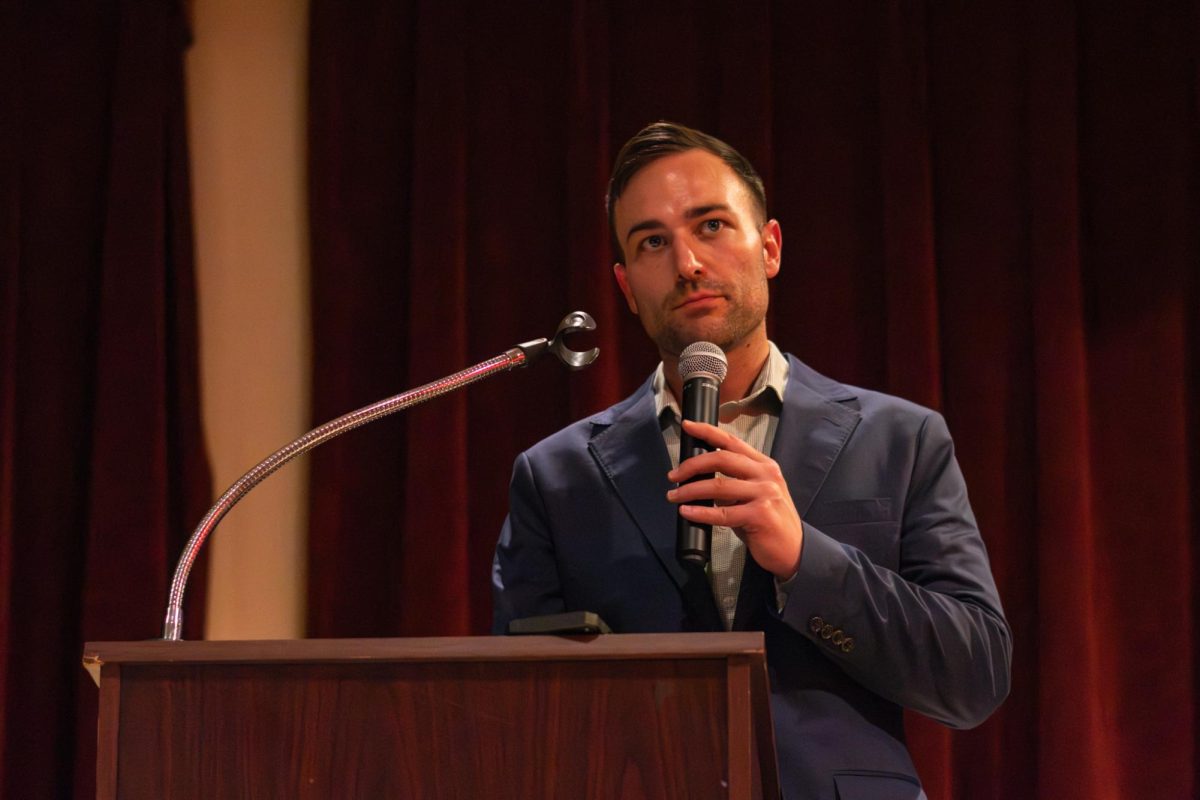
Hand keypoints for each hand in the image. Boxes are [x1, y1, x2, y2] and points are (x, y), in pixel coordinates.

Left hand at [666, 419, 803, 578]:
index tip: (688, 426)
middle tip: (673, 475)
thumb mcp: (756, 494)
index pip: (732, 441)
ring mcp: (765, 494)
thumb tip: (699, 477)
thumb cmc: (770, 522)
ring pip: (717, 486)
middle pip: (721, 458)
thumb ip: (735, 481)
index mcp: (764, 465)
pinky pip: (722, 512)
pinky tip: (687, 512)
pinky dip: (700, 512)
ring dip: (690, 490)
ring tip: (674, 496)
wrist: (794, 550)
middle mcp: (766, 475)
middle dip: (692, 465)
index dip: (708, 431)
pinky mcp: (760, 515)